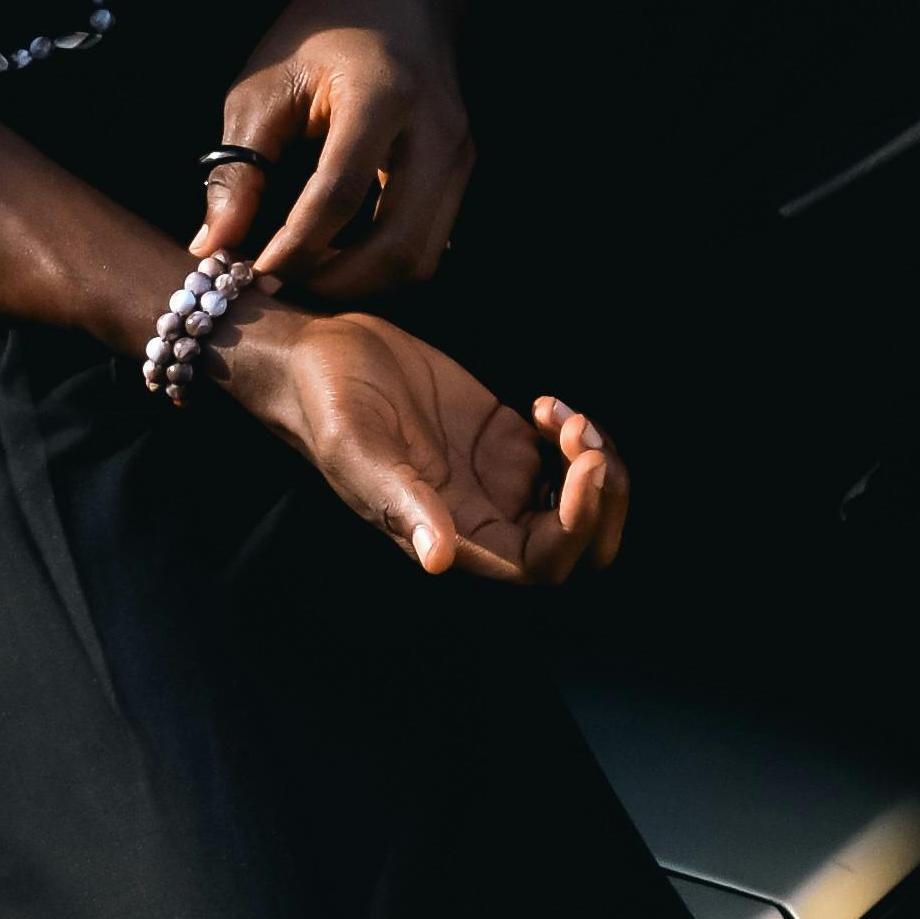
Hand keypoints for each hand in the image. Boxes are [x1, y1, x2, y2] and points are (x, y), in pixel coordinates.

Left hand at [201, 0, 475, 303]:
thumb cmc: (324, 29)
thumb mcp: (265, 84)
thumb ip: (239, 168)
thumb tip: (212, 246)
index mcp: (383, 97)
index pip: (340, 195)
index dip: (295, 248)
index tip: (252, 277)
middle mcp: (436, 132)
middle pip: (399, 247)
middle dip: (337, 284)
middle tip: (282, 291)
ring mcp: (460, 154)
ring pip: (422, 257)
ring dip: (364, 283)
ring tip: (306, 278)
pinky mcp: (463, 170)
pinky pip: (429, 240)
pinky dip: (384, 264)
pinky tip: (339, 258)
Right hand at [224, 303, 626, 587]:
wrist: (317, 355)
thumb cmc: (326, 404)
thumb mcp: (358, 450)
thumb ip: (400, 504)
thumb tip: (437, 560)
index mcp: (453, 536)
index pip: (543, 563)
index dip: (579, 524)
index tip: (584, 461)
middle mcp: (483, 518)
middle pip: (578, 545)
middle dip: (602, 499)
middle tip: (584, 438)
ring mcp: (497, 480)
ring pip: (580, 502)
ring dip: (593, 462)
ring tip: (563, 415)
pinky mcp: (504, 440)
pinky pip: (565, 457)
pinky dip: (573, 431)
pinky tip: (543, 402)